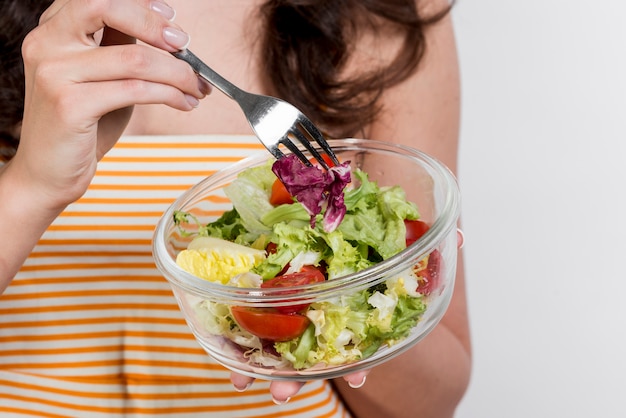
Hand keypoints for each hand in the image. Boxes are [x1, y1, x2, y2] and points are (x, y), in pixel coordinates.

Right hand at [14, 0, 208, 210]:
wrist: (48, 173)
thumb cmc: (81, 126)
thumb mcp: (101, 78)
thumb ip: (121, 50)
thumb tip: (170, 33)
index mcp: (53, 30)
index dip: (140, 5)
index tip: (171, 18)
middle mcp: (47, 43)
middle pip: (109, 8)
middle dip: (156, 26)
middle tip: (185, 46)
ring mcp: (55, 73)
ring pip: (135, 58)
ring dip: (178, 73)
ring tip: (197, 88)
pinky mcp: (70, 104)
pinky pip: (136, 89)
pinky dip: (171, 95)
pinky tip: (184, 103)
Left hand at [228, 230, 463, 401]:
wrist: (308, 195)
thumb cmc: (350, 224)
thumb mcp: (381, 229)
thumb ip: (416, 239)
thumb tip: (459, 238)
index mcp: (342, 301)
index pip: (350, 339)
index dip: (353, 364)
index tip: (354, 382)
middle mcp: (313, 308)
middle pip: (304, 350)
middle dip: (296, 375)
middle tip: (283, 393)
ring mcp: (281, 304)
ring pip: (269, 343)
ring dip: (256, 366)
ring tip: (243, 383)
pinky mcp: (253, 289)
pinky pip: (240, 319)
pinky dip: (230, 337)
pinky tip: (224, 356)